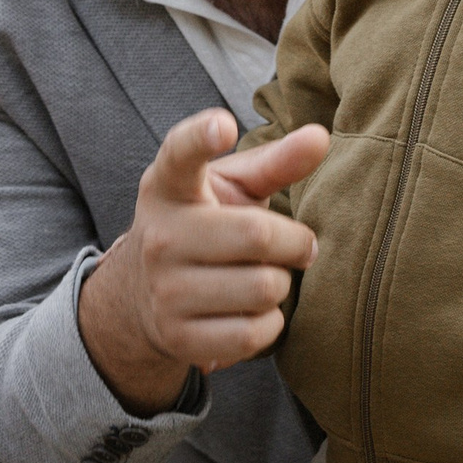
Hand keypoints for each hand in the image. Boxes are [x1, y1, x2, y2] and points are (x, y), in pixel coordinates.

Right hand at [77, 109, 329, 413]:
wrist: (141, 295)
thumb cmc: (204, 225)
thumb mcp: (231, 187)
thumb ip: (276, 161)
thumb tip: (321, 136)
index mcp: (169, 186)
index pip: (180, 153)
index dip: (202, 137)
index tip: (224, 125)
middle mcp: (159, 235)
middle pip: (257, 234)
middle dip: (294, 242)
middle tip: (294, 245)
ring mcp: (164, 290)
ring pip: (263, 289)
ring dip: (281, 284)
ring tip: (263, 276)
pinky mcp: (177, 337)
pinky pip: (252, 334)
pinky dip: (269, 324)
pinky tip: (254, 310)